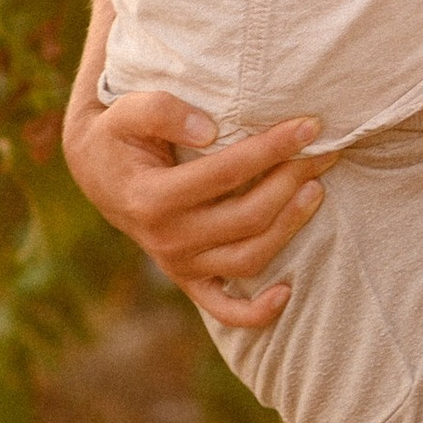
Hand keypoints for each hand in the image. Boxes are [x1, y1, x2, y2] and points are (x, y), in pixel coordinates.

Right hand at [64, 81, 330, 329]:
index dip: (273, 148)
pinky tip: (288, 293)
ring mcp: (178, 264)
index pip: (227, 172)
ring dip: (290, 227)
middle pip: (247, 217)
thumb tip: (209, 130)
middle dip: (292, 182)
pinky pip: (223, 310)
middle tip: (324, 152)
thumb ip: (161, 111)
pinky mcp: (188, 279)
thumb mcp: (127, 112)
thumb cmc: (120, 135)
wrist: (98, 172)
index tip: (310, 126)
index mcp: (151, 198)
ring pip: (247, 259)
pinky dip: (256, 312)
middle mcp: (166, 239)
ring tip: (317, 190)